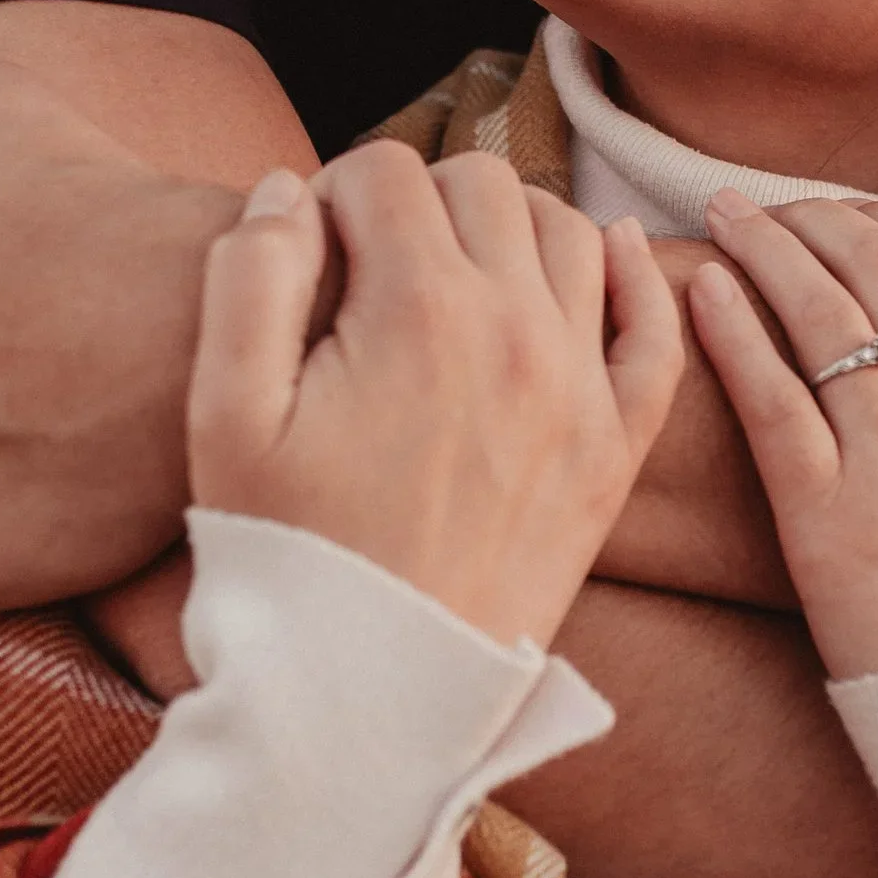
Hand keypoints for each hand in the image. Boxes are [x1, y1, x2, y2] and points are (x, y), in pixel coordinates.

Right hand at [190, 146, 683, 648]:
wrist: (371, 704)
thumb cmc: (286, 562)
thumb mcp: (225, 416)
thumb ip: (249, 276)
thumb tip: (288, 188)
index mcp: (419, 311)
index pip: (384, 172)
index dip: (329, 197)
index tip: (305, 256)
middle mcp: (519, 332)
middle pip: (480, 184)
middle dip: (415, 202)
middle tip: (367, 268)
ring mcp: (580, 391)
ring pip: (570, 230)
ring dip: (509, 226)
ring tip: (451, 272)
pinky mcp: (614, 450)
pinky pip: (652, 331)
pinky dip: (633, 278)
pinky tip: (603, 255)